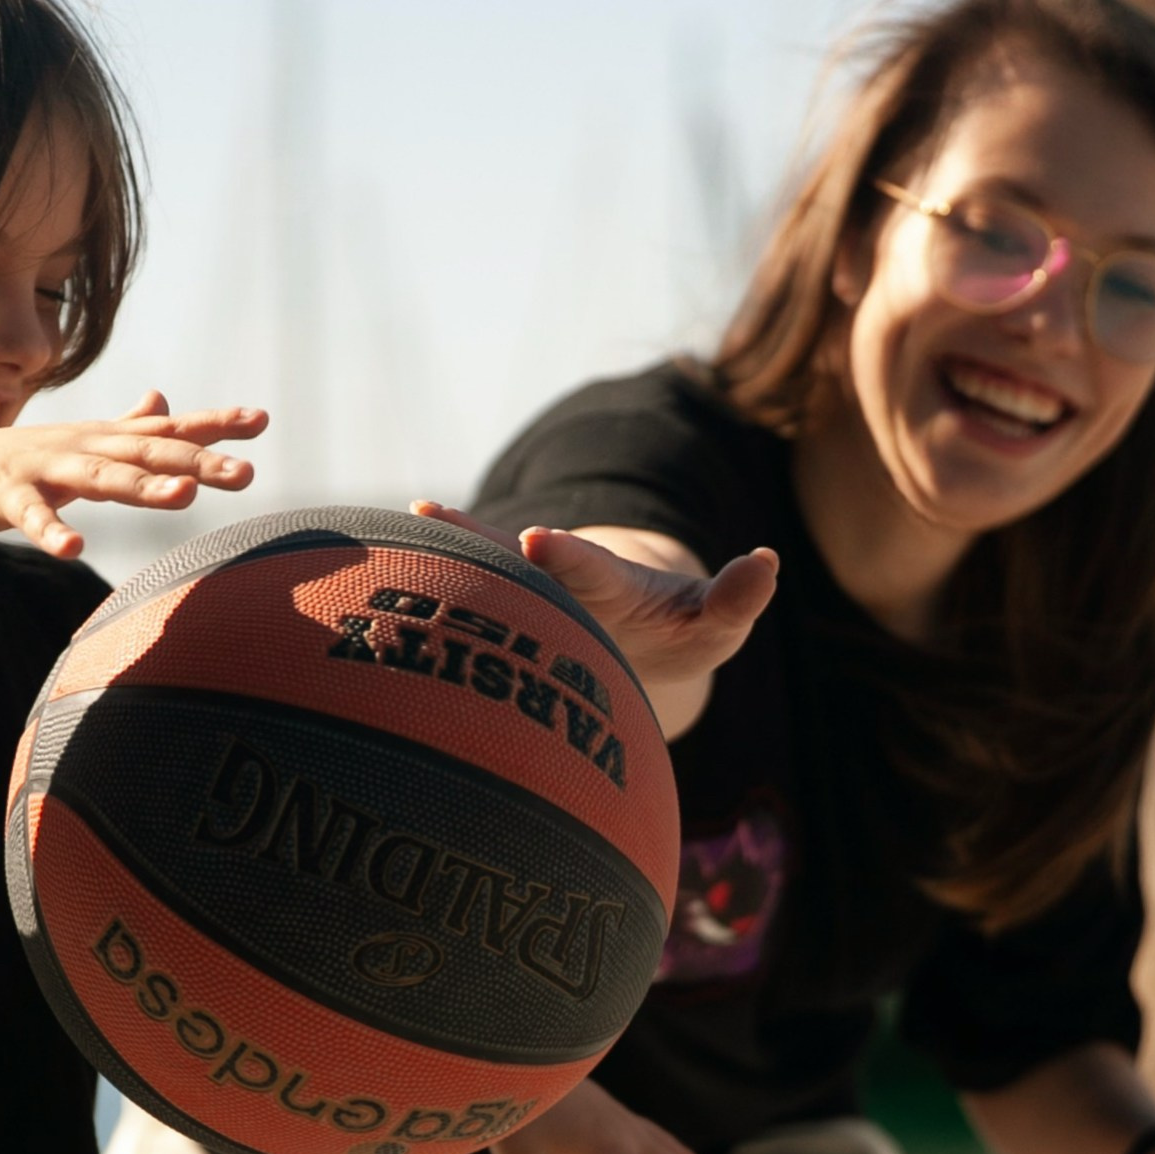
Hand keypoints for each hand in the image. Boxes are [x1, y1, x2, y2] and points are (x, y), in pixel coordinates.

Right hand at [0, 395, 265, 556]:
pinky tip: (74, 550)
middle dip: (196, 463)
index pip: (165, 431)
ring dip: (141, 488)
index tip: (260, 421)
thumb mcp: (77, 445)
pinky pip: (31, 516)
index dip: (212, 425)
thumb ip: (123, 427)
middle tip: (246, 474)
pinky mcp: (4, 495)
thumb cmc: (14, 464)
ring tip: (185, 499)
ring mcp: (42, 468)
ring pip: (100, 478)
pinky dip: (51, 531)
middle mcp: (79, 447)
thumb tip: (164, 400)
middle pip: (146, 455)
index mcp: (100, 440)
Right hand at [410, 503, 774, 735]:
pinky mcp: (507, 612)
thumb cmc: (679, 633)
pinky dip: (434, 581)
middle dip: (492, 544)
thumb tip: (769, 562)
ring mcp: (531, 594)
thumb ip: (737, 599)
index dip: (569, 557)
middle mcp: (562, 580)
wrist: (644, 634)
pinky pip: (469, 596)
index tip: (539, 540)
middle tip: (443, 519)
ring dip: (454, 547)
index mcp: (611, 587)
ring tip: (414, 520)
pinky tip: (385, 567)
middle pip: (522, 562)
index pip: (591, 571)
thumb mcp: (715, 625)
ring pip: (488, 567)